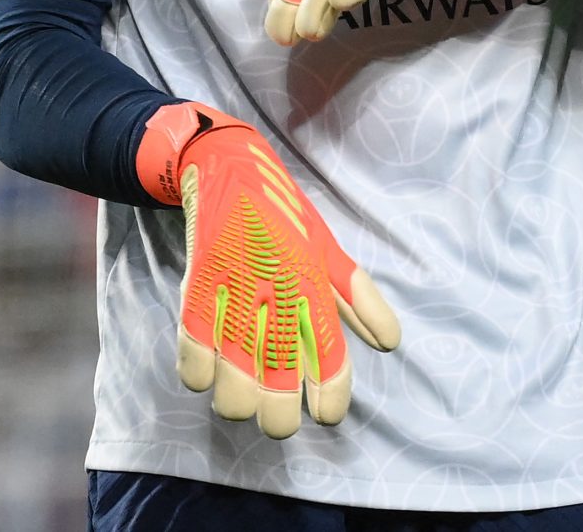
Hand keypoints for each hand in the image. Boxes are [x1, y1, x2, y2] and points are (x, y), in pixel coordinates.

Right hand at [137, 103, 400, 435]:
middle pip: (279, 374)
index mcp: (313, 279)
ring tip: (239, 400)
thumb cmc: (282, 210)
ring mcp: (235, 283)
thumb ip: (356, 296)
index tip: (324, 415)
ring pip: (233, 370)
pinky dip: (196, 370)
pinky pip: (193, 342)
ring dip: (235, 400)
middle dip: (278, 416)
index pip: (330, 352)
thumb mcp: (326, 246)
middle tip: (277, 420)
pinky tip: (203, 375)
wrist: (226, 162)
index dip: (330, 395)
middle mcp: (278, 285)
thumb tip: (389, 342)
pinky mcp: (198, 278)